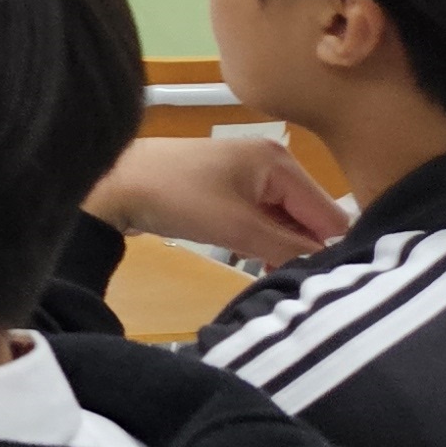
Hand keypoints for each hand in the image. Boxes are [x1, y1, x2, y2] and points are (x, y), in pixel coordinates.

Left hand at [88, 133, 348, 264]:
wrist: (114, 182)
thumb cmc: (178, 198)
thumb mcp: (238, 227)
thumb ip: (289, 248)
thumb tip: (328, 265)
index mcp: (280, 162)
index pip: (329, 213)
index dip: (332, 249)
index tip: (331, 283)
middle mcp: (271, 163)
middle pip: (308, 216)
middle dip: (306, 249)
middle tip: (300, 284)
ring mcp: (248, 175)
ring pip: (284, 220)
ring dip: (282, 248)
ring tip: (275, 276)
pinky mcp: (227, 189)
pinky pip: (260, 218)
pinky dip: (262, 240)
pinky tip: (256, 262)